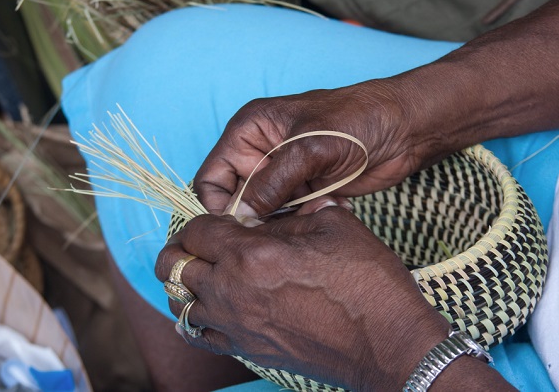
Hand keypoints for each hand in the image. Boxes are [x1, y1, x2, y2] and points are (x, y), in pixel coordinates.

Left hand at [156, 207, 450, 390]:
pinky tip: (212, 307)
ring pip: (179, 301)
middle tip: (201, 244)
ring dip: (186, 282)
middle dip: (181, 248)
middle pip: (172, 265)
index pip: (195, 230)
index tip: (219, 221)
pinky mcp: (246, 349)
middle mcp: (231, 290)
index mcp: (251, 253)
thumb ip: (294, 213)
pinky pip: (197, 334)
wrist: (387, 343)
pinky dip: (196, 316)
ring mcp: (235, 324)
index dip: (202, 220)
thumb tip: (277, 209)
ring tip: (205, 273)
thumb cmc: (366, 282)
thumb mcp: (334, 226)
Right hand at [194, 80, 430, 216]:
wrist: (405, 128)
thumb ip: (271, 182)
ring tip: (314, 208)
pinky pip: (289, 216)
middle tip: (280, 226)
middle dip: (254, 216)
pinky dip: (304, 219)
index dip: (218, 205)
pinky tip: (331, 204)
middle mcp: (260, 153)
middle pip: (235, 199)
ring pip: (263, 212)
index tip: (238, 228)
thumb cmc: (357, 120)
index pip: (212, 176)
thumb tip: (241, 217)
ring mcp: (283, 174)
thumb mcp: (308, 148)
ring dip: (283, 219)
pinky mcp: (304, 191)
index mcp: (249, 131)